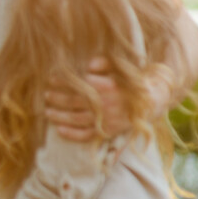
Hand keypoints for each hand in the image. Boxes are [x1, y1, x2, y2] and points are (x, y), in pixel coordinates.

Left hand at [45, 57, 168, 140]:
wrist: (152, 102)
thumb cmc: (131, 81)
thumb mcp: (120, 67)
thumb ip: (104, 63)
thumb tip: (88, 65)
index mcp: (109, 86)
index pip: (80, 84)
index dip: (63, 81)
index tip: (51, 79)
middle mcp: (107, 104)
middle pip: (75, 101)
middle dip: (57, 98)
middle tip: (46, 95)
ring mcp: (108, 119)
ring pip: (77, 119)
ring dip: (59, 116)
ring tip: (47, 111)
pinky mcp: (109, 131)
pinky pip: (87, 135)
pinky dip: (72, 134)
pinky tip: (59, 130)